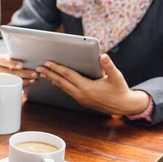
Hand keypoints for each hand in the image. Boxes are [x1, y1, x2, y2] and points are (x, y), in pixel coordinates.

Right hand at [0, 53, 38, 86]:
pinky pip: (13, 86)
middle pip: (10, 73)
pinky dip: (23, 85)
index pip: (5, 61)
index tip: (21, 65)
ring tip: (33, 79)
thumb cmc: (8, 61)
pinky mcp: (3, 85)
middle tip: (34, 74)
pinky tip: (29, 82)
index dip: (13, 63)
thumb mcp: (9, 56)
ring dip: (25, 80)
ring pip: (12, 81)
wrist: (0, 69)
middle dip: (23, 74)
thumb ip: (16, 57)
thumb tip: (31, 58)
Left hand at [36, 54, 150, 114]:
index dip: (57, 68)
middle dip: (49, 74)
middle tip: (38, 68)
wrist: (124, 106)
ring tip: (42, 73)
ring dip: (52, 79)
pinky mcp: (81, 100)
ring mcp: (80, 98)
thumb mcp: (117, 77)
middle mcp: (81, 94)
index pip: (68, 76)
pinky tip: (54, 81)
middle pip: (61, 82)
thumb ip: (109, 66)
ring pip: (62, 87)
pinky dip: (59, 85)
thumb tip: (103, 56)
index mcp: (88, 87)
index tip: (48, 63)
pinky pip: (67, 91)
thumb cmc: (120, 90)